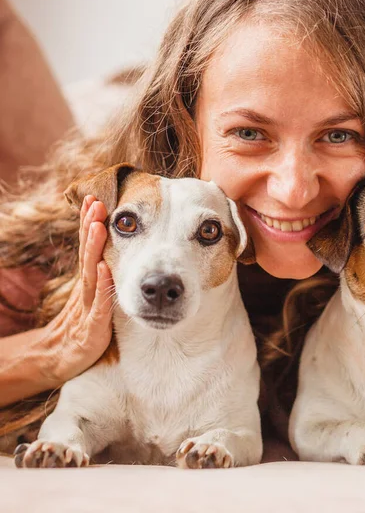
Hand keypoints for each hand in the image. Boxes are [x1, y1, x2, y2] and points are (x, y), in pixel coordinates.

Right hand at [42, 195, 113, 383]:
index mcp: (87, 281)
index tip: (95, 199)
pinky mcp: (93, 328)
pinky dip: (103, 286)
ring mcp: (87, 307)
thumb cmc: (84, 325)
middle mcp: (85, 289)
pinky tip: (105, 269)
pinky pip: (99, 305)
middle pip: (87, 254)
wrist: (61, 359)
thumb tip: (107, 250)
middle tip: (96, 202)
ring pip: (91, 273)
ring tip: (99, 225)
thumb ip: (99, 274)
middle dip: (91, 227)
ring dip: (94, 248)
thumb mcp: (92, 297)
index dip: (90, 224)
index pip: (88, 248)